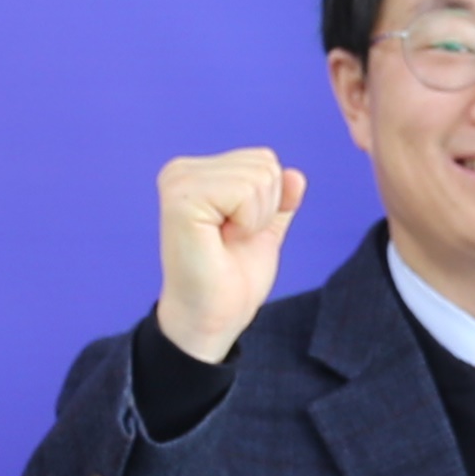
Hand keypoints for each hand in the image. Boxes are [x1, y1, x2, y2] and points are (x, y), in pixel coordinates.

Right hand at [155, 150, 305, 363]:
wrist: (214, 316)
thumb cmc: (233, 277)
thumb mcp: (264, 230)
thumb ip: (279, 200)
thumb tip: (295, 175)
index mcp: (197, 172)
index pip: (264, 159)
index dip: (268, 203)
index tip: (237, 232)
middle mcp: (181, 170)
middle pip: (264, 164)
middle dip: (263, 209)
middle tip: (232, 239)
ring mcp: (178, 182)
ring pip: (259, 177)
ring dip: (254, 219)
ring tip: (225, 241)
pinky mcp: (182, 199)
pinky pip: (245, 192)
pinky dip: (247, 222)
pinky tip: (220, 241)